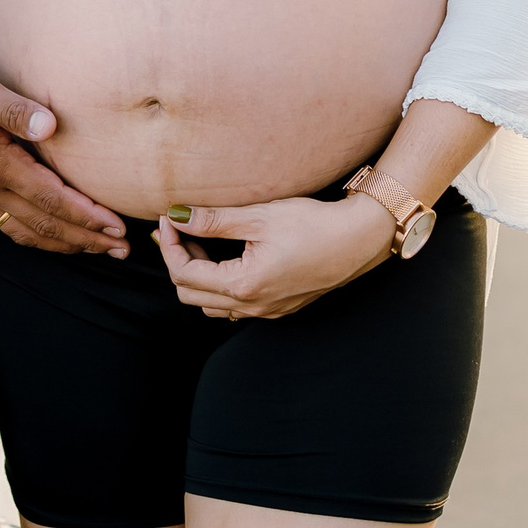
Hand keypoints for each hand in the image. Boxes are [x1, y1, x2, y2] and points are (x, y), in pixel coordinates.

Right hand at [0, 55, 127, 255]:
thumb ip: (13, 109)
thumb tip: (50, 126)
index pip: (51, 199)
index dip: (86, 216)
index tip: (116, 227)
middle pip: (44, 224)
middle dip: (85, 238)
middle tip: (121, 249)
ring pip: (25, 230)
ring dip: (63, 243)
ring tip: (94, 249)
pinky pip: (6, 224)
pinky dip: (35, 236)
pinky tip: (47, 236)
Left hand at [151, 195, 394, 319]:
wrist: (359, 239)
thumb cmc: (313, 224)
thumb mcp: (259, 217)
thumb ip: (213, 220)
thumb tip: (176, 216)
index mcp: (243, 285)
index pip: (183, 273)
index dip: (168, 244)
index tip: (168, 218)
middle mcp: (252, 306)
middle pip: (190, 294)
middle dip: (178, 260)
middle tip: (181, 229)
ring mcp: (266, 311)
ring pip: (211, 305)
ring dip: (198, 276)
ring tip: (205, 242)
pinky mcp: (279, 307)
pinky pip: (235, 307)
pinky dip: (220, 285)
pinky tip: (229, 258)